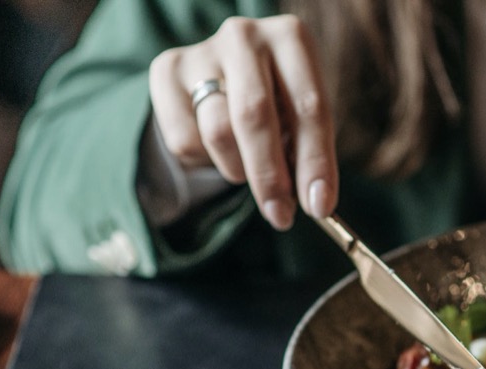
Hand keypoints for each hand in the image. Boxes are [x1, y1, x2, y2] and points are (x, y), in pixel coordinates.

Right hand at [148, 15, 337, 229]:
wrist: (222, 75)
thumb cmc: (277, 100)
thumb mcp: (302, 117)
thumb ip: (308, 152)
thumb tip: (315, 202)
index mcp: (292, 39)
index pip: (309, 108)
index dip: (316, 163)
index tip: (319, 207)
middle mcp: (245, 36)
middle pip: (255, 117)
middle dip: (270, 176)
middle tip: (280, 215)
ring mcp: (202, 51)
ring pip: (217, 132)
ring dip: (238, 169)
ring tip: (248, 169)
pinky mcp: (166, 70)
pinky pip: (185, 138)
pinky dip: (206, 160)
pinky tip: (218, 147)